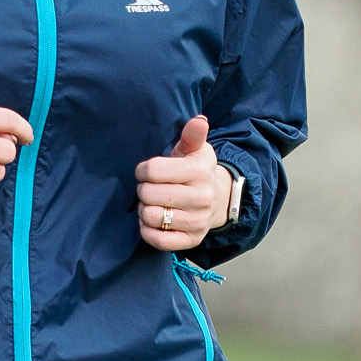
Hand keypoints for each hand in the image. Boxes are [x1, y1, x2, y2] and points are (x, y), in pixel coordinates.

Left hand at [136, 115, 230, 249]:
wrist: (217, 200)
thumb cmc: (196, 171)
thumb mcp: (195, 149)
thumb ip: (192, 135)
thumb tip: (199, 120)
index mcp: (200, 172)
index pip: (152, 170)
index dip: (143, 170)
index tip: (147, 171)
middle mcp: (201, 198)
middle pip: (148, 194)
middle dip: (144, 190)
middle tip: (151, 189)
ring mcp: (197, 221)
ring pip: (150, 217)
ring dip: (145, 210)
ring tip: (153, 204)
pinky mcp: (191, 240)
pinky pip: (158, 240)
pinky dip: (148, 231)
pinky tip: (153, 221)